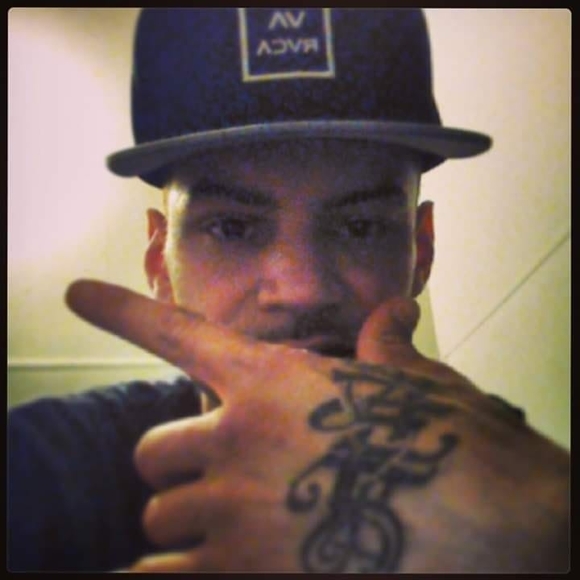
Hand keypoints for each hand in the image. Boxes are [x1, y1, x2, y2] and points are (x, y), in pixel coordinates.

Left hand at [66, 281, 569, 572]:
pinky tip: (164, 577)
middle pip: (154, 451)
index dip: (121, 309)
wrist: (492, 527)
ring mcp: (234, 508)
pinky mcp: (242, 575)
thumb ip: (385, 343)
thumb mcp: (417, 382)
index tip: (77, 293)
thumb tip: (392, 309)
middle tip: (213, 475)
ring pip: (161, 516)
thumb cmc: (452, 445)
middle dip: (176, 465)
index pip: (175, 332)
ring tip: (225, 528)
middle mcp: (238, 437)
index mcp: (273, 380)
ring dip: (183, 522)